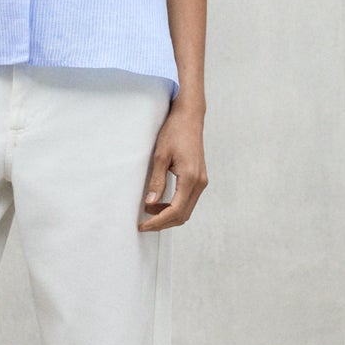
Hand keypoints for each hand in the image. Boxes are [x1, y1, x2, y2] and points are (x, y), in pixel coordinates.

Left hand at [137, 100, 207, 230]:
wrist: (189, 118)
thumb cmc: (174, 132)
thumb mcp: (160, 156)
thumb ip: (157, 181)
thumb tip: (150, 203)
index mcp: (191, 178)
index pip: (175, 210)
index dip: (158, 222)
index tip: (143, 226)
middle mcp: (200, 183)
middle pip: (182, 215)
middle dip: (163, 223)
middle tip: (143, 224)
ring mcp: (202, 182)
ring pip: (186, 210)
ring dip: (168, 216)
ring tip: (148, 213)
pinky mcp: (199, 179)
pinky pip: (187, 201)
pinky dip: (174, 207)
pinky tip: (159, 203)